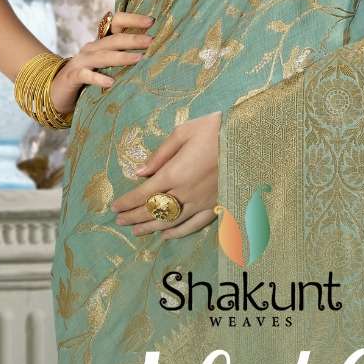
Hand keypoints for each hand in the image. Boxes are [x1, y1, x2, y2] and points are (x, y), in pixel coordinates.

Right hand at [50, 11, 154, 113]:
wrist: (56, 91)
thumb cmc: (89, 77)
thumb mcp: (105, 64)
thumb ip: (122, 57)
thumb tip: (153, 53)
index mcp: (101, 42)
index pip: (116, 22)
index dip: (133, 20)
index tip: (151, 21)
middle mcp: (92, 48)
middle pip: (114, 40)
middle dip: (133, 39)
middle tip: (152, 41)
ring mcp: (81, 62)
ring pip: (103, 57)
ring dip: (121, 57)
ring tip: (139, 58)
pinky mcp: (73, 77)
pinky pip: (86, 76)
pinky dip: (98, 78)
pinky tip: (110, 82)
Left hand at [110, 111, 221, 238]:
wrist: (249, 137)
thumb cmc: (215, 128)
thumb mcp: (183, 132)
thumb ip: (160, 154)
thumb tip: (140, 172)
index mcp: (175, 172)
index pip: (144, 193)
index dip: (127, 202)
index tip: (115, 207)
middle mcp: (186, 192)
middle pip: (154, 210)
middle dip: (134, 216)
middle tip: (119, 221)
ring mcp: (202, 202)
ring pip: (171, 221)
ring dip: (151, 227)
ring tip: (136, 231)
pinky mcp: (216, 206)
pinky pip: (194, 225)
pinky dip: (178, 232)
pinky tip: (167, 235)